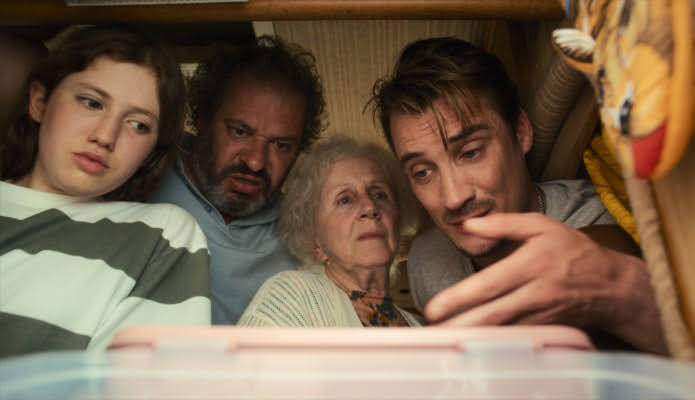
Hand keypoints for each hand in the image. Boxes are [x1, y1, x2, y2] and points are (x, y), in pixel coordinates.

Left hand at [424, 212, 666, 354]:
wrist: (611, 286)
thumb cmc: (573, 251)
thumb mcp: (541, 226)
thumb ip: (502, 224)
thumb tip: (466, 224)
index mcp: (531, 264)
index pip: (490, 284)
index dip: (460, 298)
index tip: (434, 307)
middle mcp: (535, 293)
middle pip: (491, 315)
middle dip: (458, 326)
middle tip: (429, 330)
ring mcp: (539, 315)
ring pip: (500, 331)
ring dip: (470, 337)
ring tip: (440, 339)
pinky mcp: (543, 329)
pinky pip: (513, 338)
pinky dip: (490, 343)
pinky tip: (469, 344)